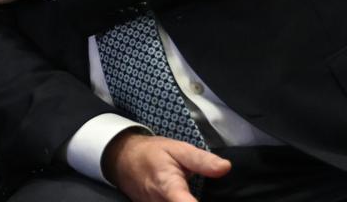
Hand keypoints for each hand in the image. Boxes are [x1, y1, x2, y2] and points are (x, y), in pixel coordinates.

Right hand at [102, 132, 230, 201]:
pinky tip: (185, 198)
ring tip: (192, 193)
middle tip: (198, 191)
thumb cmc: (150, 152)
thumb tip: (225, 167)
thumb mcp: (176, 148)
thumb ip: (200, 160)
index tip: (214, 201)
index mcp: (168, 186)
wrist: (121, 158)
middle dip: (194, 201)